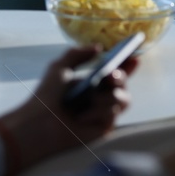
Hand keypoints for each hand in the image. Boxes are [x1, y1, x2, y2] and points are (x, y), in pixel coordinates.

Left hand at [0, 45, 137, 175]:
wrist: (39, 122)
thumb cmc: (47, 96)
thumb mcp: (59, 67)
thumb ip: (77, 53)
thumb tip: (98, 47)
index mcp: (92, 83)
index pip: (116, 72)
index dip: (128, 65)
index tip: (135, 57)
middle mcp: (100, 97)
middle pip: (124, 85)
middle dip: (121, 77)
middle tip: (109, 74)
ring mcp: (103, 113)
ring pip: (124, 99)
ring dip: (107, 97)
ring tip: (91, 97)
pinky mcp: (103, 128)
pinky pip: (112, 115)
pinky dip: (97, 113)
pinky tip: (82, 117)